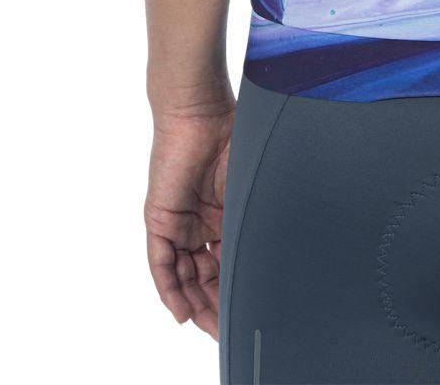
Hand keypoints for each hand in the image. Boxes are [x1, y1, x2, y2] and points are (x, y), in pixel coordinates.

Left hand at [145, 97, 233, 339]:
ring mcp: (179, 222)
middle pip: (205, 275)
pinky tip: (182, 312)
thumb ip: (255, 215)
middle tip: (228, 328)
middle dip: (216, 304)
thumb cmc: (231, 133)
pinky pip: (162, 264)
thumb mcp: (250, 184)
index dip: (236, 287)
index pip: (227, 261)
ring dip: (195, 303)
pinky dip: (170, 289)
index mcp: (224, 213)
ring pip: (185, 275)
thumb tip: (280, 247)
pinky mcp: (160, 220)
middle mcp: (200, 222)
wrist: (201, 110)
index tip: (250, 310)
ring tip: (211, 327)